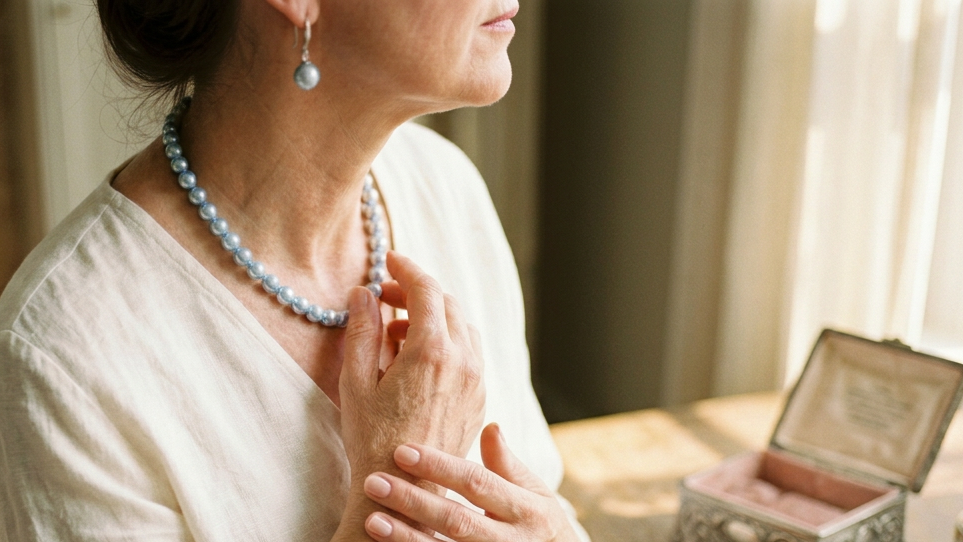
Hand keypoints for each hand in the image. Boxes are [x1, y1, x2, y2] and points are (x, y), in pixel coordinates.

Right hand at [339, 251, 485, 486]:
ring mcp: (476, 380)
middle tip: (384, 298)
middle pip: (447, 303)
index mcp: (433, 352)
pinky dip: (446, 340)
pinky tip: (416, 357)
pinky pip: (469, 352)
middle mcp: (463, 361)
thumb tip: (364, 293)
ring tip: (396, 330)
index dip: (406, 268)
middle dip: (417, 291)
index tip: (389, 260)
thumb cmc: (373, 439)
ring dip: (432, 316)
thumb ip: (361, 330)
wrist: (406, 489)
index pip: (427, 289)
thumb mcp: (355, 381)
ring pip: (461, 326)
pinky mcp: (479, 397)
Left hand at [361, 423, 581, 541]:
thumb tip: (490, 426)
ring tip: (371, 519)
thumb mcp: (536, 494)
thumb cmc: (542, 526)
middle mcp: (511, 540)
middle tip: (373, 481)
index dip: (439, 467)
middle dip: (413, 501)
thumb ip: (508, 465)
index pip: (476, 482)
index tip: (402, 450)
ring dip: (406, 537)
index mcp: (526, 509)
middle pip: (456, 519)